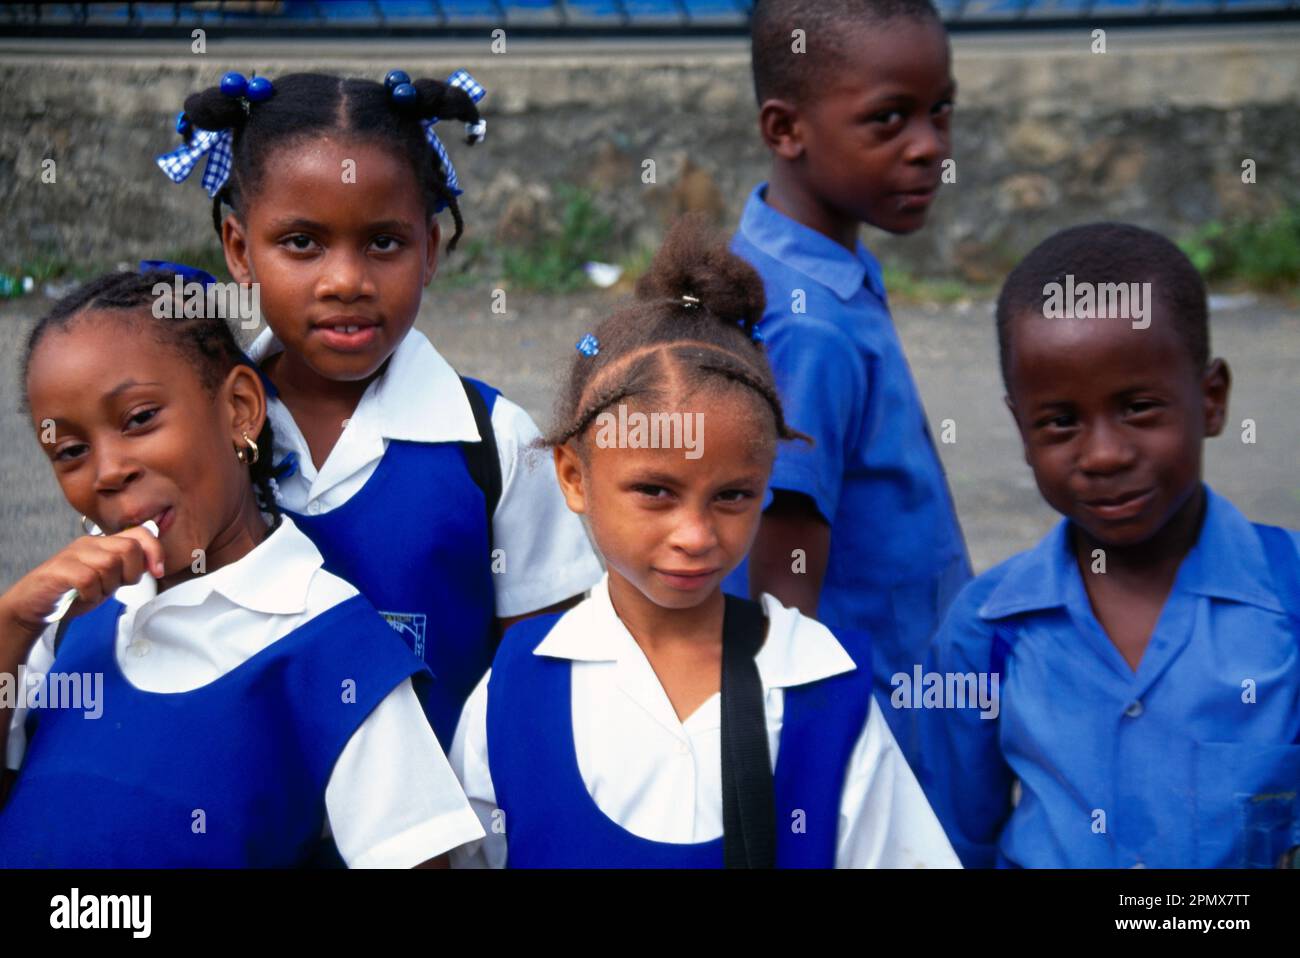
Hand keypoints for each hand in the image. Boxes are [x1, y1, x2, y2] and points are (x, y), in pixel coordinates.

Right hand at [0, 526, 164, 639]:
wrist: (36, 604)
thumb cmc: (74, 592)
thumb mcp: (109, 580)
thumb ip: (128, 569)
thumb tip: (156, 564)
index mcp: (104, 543)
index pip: (139, 534)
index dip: (155, 551)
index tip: (158, 572)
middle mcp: (90, 543)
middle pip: (129, 548)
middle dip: (131, 573)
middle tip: (116, 586)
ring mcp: (74, 554)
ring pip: (110, 563)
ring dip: (108, 586)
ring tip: (95, 592)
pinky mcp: (60, 569)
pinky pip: (89, 579)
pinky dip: (92, 593)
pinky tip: (84, 596)